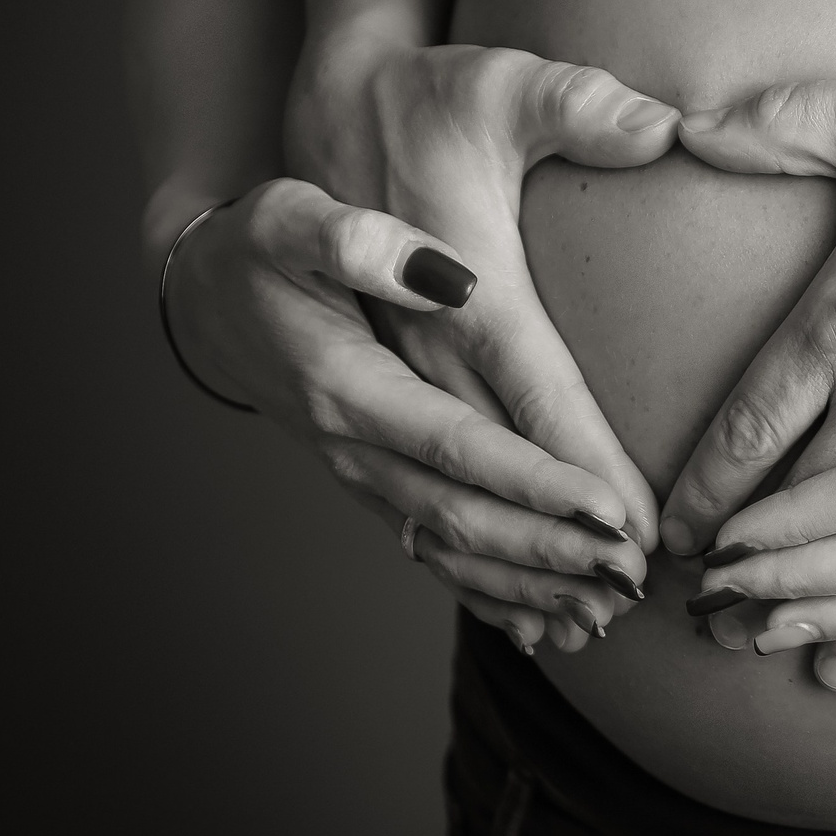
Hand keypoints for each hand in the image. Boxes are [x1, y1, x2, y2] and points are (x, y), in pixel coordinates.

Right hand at [165, 46, 677, 646]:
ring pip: (450, 546)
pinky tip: (544, 622)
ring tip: (608, 618)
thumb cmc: (264, 233)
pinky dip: (486, 589)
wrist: (200, 281)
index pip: (461, 444)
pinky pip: (429, 550)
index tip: (611, 514)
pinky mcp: (366, 477)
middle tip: (634, 579)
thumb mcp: (295, 214)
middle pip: (464, 514)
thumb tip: (451, 277)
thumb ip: (361, 240)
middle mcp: (352, 439)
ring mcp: (356, 468)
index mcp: (349, 378)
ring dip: (527, 585)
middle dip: (552, 552)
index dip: (538, 483)